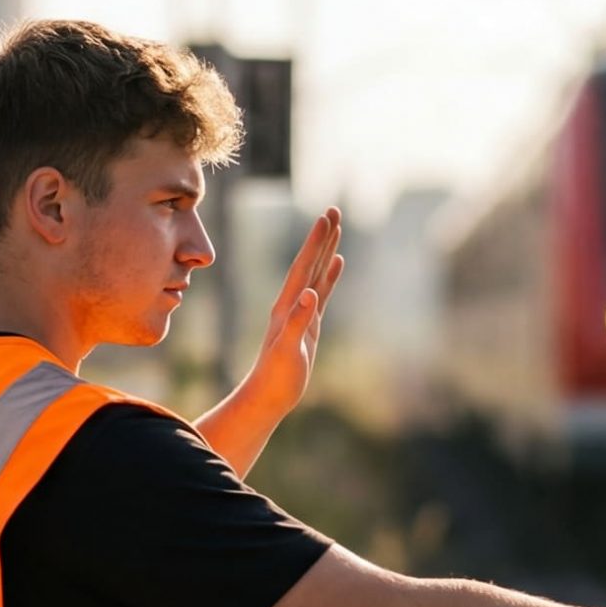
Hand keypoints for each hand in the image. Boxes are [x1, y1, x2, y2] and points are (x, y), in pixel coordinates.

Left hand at [242, 208, 343, 416]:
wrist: (268, 395)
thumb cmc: (277, 376)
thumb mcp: (288, 350)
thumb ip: (298, 321)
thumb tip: (310, 294)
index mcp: (287, 306)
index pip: (302, 267)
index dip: (315, 243)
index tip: (326, 219)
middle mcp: (292, 303)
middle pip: (309, 263)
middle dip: (322, 237)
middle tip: (334, 210)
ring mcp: (301, 312)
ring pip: (316, 273)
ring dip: (326, 250)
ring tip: (336, 227)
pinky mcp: (308, 324)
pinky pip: (322, 292)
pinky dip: (329, 275)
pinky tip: (337, 262)